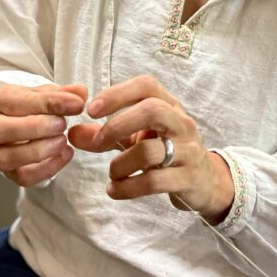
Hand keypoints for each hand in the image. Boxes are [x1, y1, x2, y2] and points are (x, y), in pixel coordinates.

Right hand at [0, 84, 86, 186]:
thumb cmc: (38, 108)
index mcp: (0, 101)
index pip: (16, 101)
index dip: (48, 102)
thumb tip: (80, 93)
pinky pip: (22, 177)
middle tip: (62, 124)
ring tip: (63, 141)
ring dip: (37, 151)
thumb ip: (65, 93)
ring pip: (4, 158)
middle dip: (33, 128)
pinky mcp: (10, 172)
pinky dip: (46, 168)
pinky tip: (65, 154)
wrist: (33, 126)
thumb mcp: (50, 94)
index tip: (76, 104)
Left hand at [69, 75, 233, 223]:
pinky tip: (115, 190)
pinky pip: (154, 181)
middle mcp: (181, 124)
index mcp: (168, 106)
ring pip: (149, 151)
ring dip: (120, 164)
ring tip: (112, 173)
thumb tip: (72, 133)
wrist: (205, 182)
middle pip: (152, 110)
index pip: (146, 86)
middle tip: (97, 143)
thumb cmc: (165, 152)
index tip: (90, 110)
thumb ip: (104, 134)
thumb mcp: (134, 139)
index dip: (117, 94)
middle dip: (117, 125)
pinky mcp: (188, 178)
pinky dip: (128, 187)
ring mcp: (187, 151)